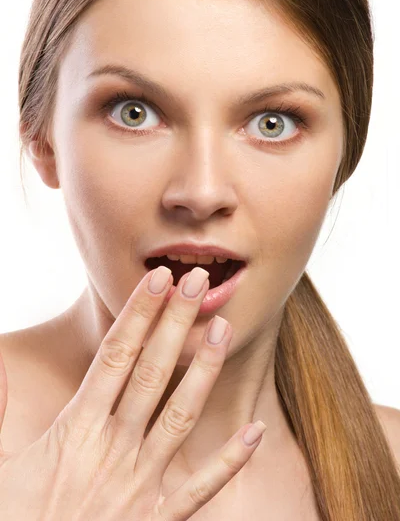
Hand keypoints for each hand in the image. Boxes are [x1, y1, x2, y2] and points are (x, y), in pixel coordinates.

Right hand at [0, 266, 265, 519]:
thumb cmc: (14, 519)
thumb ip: (2, 407)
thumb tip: (0, 363)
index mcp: (77, 430)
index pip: (115, 356)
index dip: (138, 314)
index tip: (157, 279)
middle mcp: (114, 449)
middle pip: (151, 372)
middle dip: (175, 323)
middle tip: (197, 283)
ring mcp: (140, 485)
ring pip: (180, 416)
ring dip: (204, 372)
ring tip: (225, 330)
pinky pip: (200, 488)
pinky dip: (230, 461)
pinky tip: (256, 431)